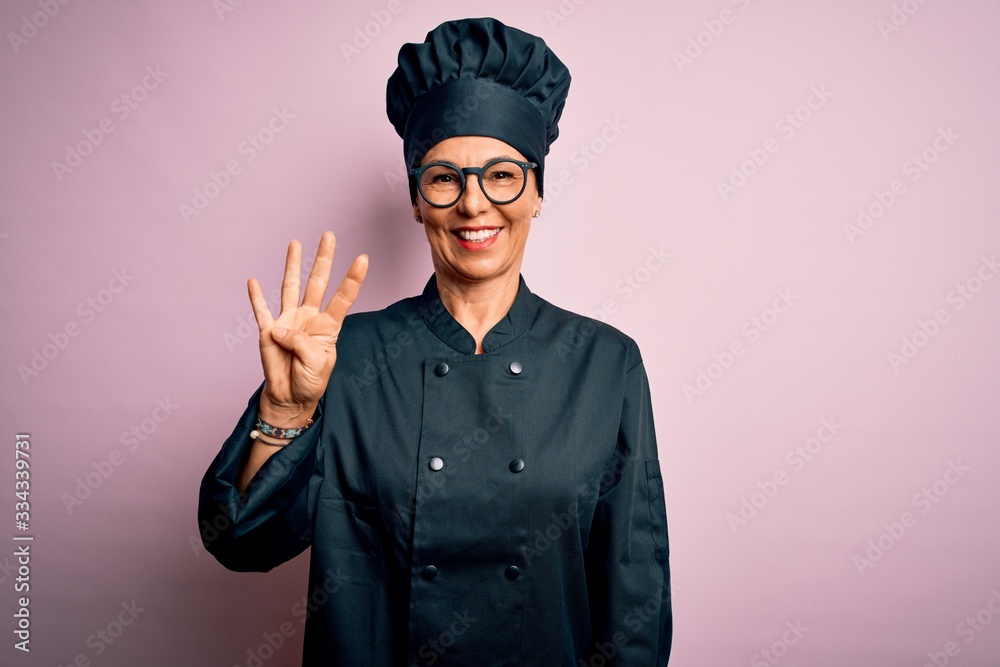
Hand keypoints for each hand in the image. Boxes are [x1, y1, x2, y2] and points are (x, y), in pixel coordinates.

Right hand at [248, 231, 367, 423]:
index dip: (353, 279)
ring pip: (290, 287)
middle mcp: (309, 317)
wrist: (291, 396)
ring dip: (292, 266)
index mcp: (328, 326)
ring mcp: (289, 322)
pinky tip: (253, 281)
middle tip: (329, 235)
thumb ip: (302, 344)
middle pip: (317, 282)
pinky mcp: (268, 332)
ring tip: (295, 243)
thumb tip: (280, 329)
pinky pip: (261, 311)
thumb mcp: (317, 364)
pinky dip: (256, 297)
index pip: (343, 298)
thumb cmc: (310, 380)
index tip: (363, 258)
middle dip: (323, 259)